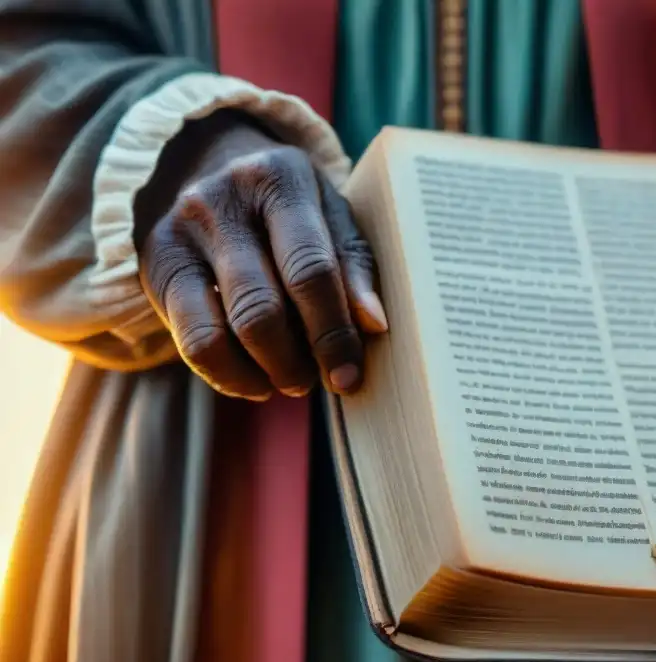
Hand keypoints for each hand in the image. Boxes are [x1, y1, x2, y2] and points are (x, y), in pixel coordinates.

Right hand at [135, 110, 387, 399]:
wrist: (207, 160)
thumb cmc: (288, 201)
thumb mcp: (330, 211)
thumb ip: (353, 263)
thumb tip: (374, 324)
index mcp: (279, 178)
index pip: (310, 270)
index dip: (333, 333)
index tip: (349, 375)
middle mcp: (222, 200)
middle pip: (262, 308)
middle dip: (297, 360)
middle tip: (321, 380)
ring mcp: (180, 231)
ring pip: (219, 331)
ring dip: (263, 372)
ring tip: (292, 381)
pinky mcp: (157, 265)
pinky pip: (190, 341)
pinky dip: (227, 375)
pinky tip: (255, 381)